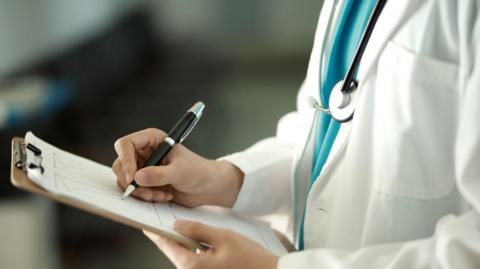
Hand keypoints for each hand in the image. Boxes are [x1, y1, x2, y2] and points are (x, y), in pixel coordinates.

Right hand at [112, 128, 243, 207]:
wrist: (207, 187)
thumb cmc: (199, 172)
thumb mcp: (180, 172)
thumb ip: (159, 175)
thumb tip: (137, 177)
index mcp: (152, 139)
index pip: (125, 144)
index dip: (125, 160)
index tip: (132, 177)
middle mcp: (144, 152)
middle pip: (120, 165)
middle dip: (132, 182)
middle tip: (148, 193)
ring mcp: (143, 167)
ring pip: (125, 181)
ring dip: (141, 192)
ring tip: (161, 195)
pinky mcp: (145, 182)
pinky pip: (134, 191)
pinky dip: (146, 197)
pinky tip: (163, 197)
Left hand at [144, 220, 277, 268]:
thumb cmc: (249, 259)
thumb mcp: (222, 237)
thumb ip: (197, 230)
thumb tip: (177, 225)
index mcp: (191, 264)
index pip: (166, 245)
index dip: (156, 232)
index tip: (146, 223)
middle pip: (174, 251)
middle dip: (173, 235)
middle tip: (170, 219)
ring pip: (185, 256)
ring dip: (186, 242)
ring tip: (190, 227)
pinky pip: (195, 262)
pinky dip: (195, 250)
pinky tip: (203, 240)